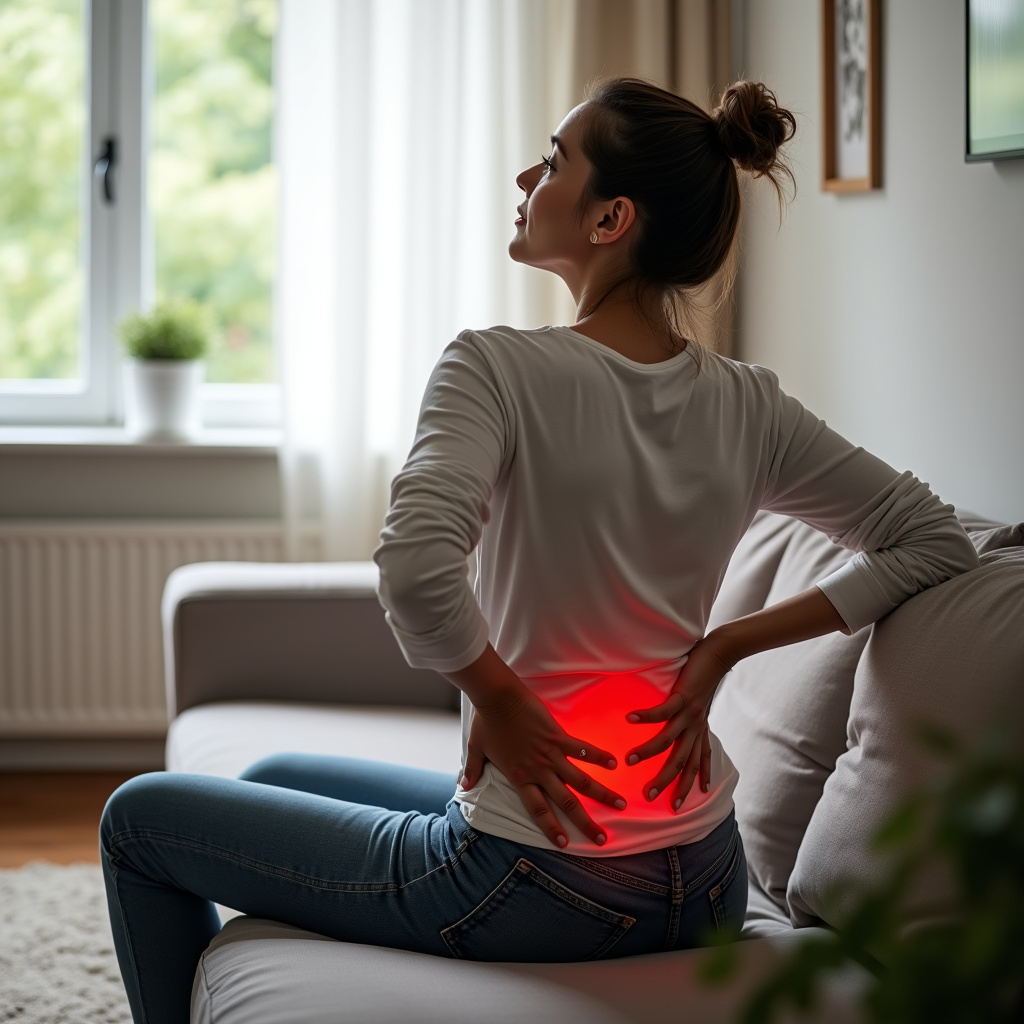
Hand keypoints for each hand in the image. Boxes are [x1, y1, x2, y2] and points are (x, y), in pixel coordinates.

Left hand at [460, 682, 626, 847]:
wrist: (498, 697)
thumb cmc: (487, 722)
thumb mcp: (476, 749)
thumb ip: (474, 770)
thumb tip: (464, 785)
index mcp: (520, 777)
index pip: (538, 809)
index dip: (551, 827)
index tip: (565, 844)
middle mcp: (538, 770)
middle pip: (566, 803)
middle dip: (585, 822)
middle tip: (602, 838)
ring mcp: (550, 754)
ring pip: (581, 780)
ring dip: (601, 794)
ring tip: (620, 805)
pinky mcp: (558, 736)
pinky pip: (582, 749)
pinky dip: (598, 756)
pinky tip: (614, 764)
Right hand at [624, 637, 733, 811]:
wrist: (719, 656)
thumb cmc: (705, 678)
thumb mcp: (700, 706)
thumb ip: (691, 720)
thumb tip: (683, 728)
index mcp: (699, 730)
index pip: (695, 763)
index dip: (688, 784)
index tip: (678, 805)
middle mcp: (695, 727)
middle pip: (681, 761)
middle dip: (666, 780)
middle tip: (649, 795)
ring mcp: (690, 714)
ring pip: (668, 740)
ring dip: (648, 751)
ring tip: (629, 760)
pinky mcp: (683, 698)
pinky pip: (662, 711)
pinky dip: (646, 716)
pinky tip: (630, 719)